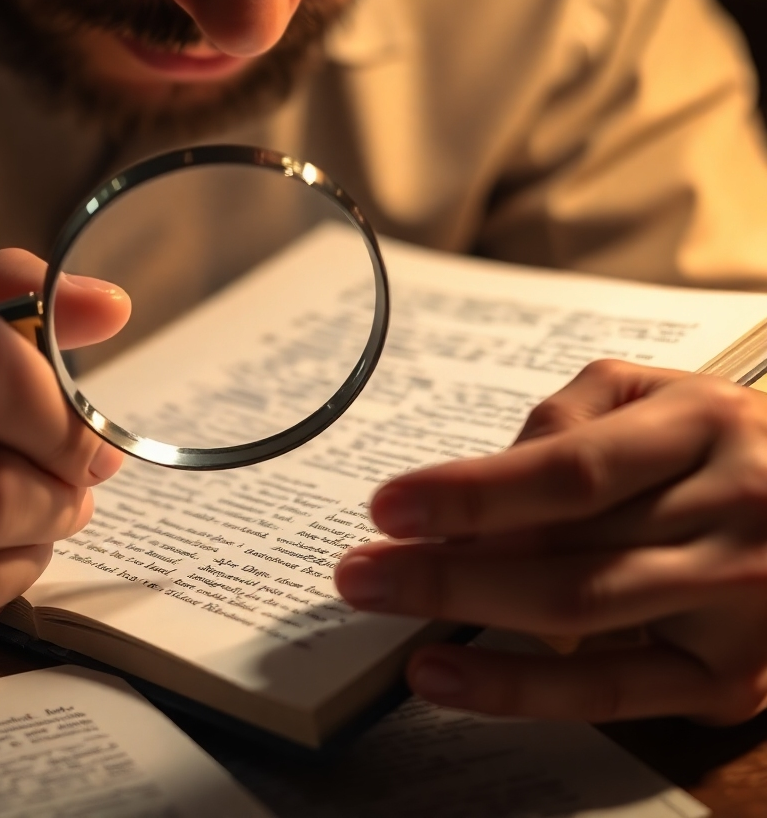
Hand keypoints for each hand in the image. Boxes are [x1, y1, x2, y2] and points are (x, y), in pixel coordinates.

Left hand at [335, 360, 766, 723]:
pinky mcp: (729, 682)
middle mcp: (726, 518)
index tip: (390, 506)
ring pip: (577, 618)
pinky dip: (518, 688)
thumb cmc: (732, 441)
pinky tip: (445, 674)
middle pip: (561, 551)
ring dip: (464, 614)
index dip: (471, 492)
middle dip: (444, 563)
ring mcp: (732, 607)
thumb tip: (479, 481)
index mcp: (703, 430)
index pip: (569, 469)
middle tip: (358, 568)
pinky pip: (609, 697)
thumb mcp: (661, 391)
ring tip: (382, 604)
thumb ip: (568, 416)